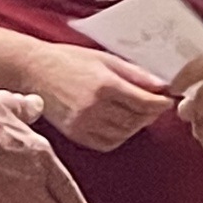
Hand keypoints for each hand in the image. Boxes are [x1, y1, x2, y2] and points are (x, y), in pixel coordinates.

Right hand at [20, 43, 173, 152]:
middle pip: (136, 119)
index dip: (161, 103)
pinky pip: (106, 143)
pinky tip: (119, 124)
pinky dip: (119, 136)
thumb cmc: (69, 60)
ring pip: (124, 133)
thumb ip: (135, 74)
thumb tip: (161, 85)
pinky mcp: (75, 134)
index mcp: (105, 84)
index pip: (144, 102)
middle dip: (150, 114)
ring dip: (136, 125)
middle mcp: (95, 106)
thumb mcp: (105, 59)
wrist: (35, 70)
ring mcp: (84, 123)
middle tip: (154, 106)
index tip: (167, 100)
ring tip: (137, 113)